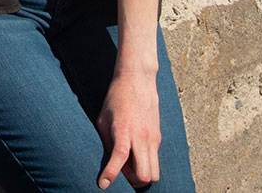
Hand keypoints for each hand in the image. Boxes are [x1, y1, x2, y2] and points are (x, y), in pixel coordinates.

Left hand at [95, 68, 160, 188]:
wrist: (137, 80)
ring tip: (129, 165)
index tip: (103, 184)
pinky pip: (156, 161)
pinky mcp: (158, 137)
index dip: (111, 175)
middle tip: (121, 172)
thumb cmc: (116, 98)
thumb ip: (106, 142)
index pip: (120, 158)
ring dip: (141, 176)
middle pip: (145, 176)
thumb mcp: (103, 119)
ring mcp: (153, 138)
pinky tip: (135, 155)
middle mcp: (141, 137)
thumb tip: (109, 163)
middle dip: (132, 181)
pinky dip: (146, 165)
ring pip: (155, 173)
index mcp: (124, 131)